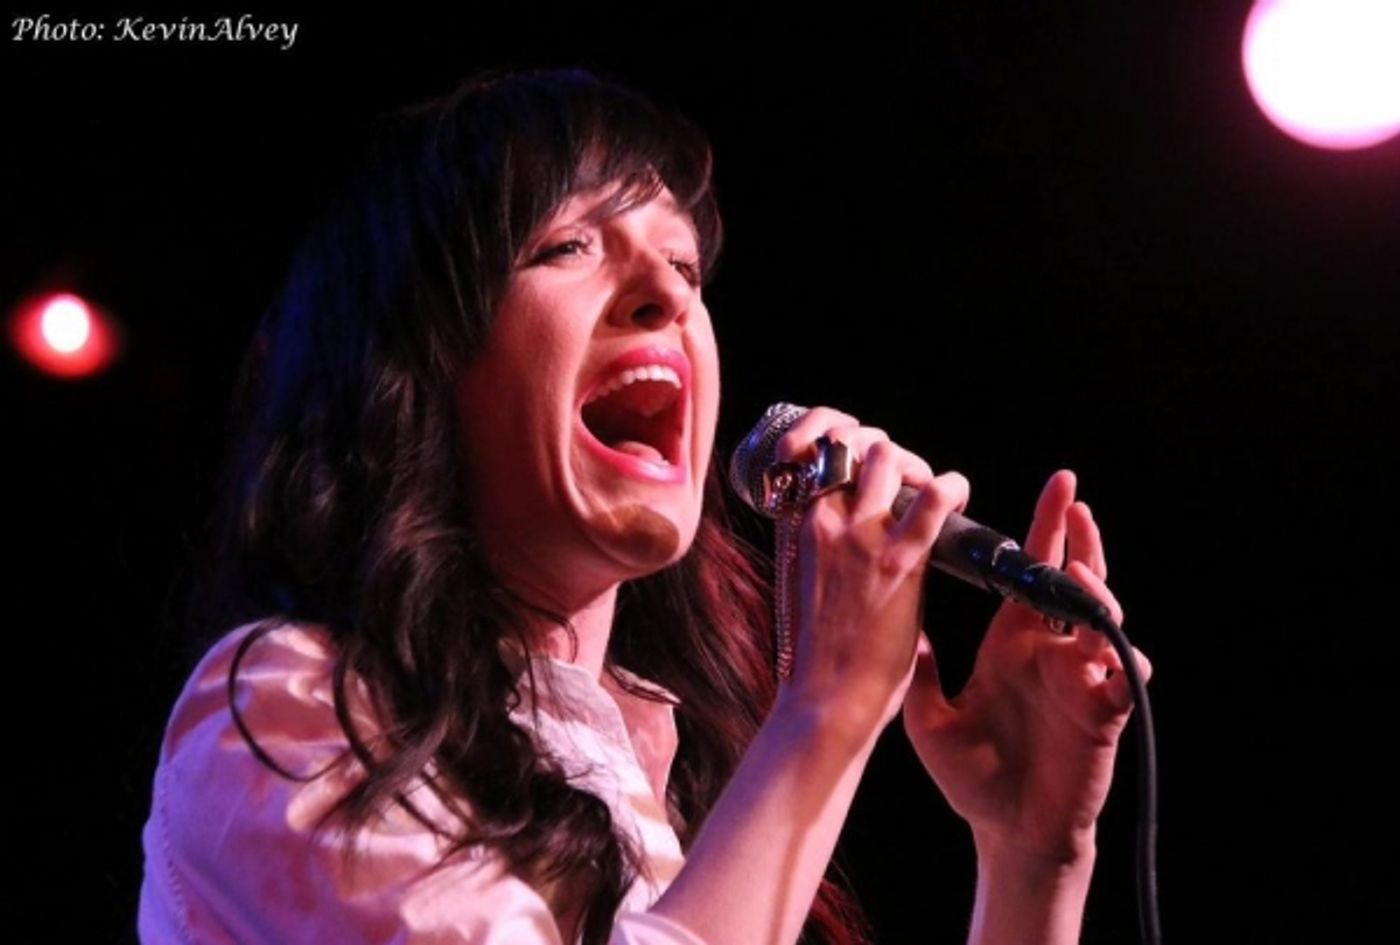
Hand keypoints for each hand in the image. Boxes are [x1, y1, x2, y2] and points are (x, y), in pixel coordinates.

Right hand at [769, 407, 967, 745]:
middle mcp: (825, 521)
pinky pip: (933, 497)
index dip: (844, 439)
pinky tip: (957, 499)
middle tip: (909, 485)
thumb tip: (850, 529)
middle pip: (858, 443)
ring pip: (888, 455)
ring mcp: (859, 537)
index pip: (816, 449)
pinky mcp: (897, 562)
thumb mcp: (806, 581)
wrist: (826, 700)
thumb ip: (824, 548)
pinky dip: (952, 487)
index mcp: (800, 526)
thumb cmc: (820, 654)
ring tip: (931, 494)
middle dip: (890, 452)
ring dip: (916, 465)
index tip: (865, 465)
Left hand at [901, 469, 1151, 862]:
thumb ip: (920, 670)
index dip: (1043, 530)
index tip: (1051, 486)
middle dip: (1077, 538)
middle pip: (1073, 580)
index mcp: (1012, 641)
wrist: (1007, 831)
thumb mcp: (930, 717)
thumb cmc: (972, 776)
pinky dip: (1126, 661)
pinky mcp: (1104, 714)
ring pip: (1104, 619)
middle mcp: (1051, 651)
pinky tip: (1116, 651)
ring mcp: (1081, 679)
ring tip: (1080, 572)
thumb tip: (899, 623)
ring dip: (1096, 592)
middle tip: (1073, 498)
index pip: (1029, 573)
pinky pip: (1126, 679)